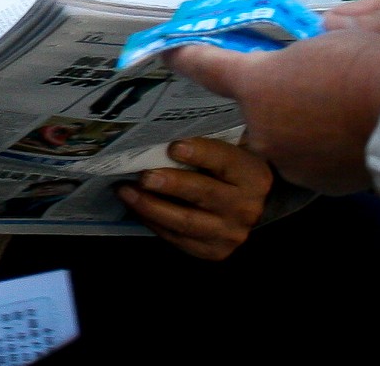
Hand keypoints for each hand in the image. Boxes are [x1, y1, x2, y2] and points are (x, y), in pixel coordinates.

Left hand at [116, 136, 272, 260]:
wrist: (247, 204)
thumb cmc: (230, 166)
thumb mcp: (231, 148)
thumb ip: (209, 139)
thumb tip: (164, 128)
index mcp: (254, 175)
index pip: (225, 161)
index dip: (200, 153)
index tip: (173, 146)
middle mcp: (246, 207)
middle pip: (204, 194)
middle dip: (170, 184)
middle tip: (143, 175)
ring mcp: (231, 234)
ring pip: (186, 221)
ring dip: (151, 206)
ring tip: (126, 191)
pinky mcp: (214, 251)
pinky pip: (179, 239)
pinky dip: (154, 223)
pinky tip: (135, 208)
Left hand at [168, 30, 379, 194]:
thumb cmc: (367, 65)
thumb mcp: (326, 41)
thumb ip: (300, 53)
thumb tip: (303, 56)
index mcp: (257, 84)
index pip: (209, 68)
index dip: (189, 57)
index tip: (172, 53)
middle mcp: (263, 129)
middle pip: (259, 110)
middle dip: (278, 99)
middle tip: (314, 85)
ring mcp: (290, 163)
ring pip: (286, 139)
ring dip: (304, 127)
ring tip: (343, 111)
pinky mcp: (320, 186)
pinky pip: (313, 161)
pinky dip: (326, 149)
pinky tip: (354, 133)